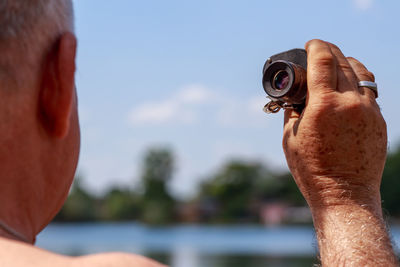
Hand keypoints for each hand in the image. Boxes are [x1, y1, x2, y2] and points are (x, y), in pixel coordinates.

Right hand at [283, 39, 386, 208]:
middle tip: (319, 50)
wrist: (345, 193)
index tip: (310, 44)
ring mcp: (368, 111)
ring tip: (336, 64)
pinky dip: (358, 81)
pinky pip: (370, 91)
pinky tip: (349, 87)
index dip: (315, 47)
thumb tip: (293, 95)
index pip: (322, 61)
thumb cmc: (312, 169)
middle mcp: (349, 103)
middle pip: (342, 62)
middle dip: (329, 51)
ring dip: (346, 62)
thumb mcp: (290, 137)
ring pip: (360, 72)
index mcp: (323, 106)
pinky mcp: (379, 121)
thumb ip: (292, 110)